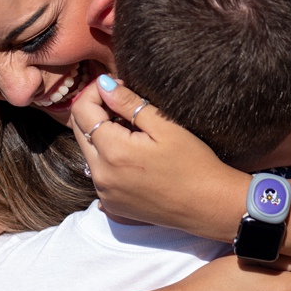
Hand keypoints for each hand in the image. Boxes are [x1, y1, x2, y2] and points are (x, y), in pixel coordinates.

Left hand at [70, 76, 246, 234]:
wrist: (211, 206)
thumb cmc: (195, 164)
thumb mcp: (165, 127)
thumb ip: (129, 103)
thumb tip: (103, 84)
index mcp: (112, 151)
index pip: (82, 111)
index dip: (95, 91)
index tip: (117, 85)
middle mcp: (100, 175)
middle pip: (79, 131)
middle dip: (94, 110)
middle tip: (121, 102)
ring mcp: (104, 192)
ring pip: (88, 152)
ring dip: (101, 135)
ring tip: (131, 129)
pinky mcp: (112, 204)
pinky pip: (99, 173)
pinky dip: (108, 157)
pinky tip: (132, 154)